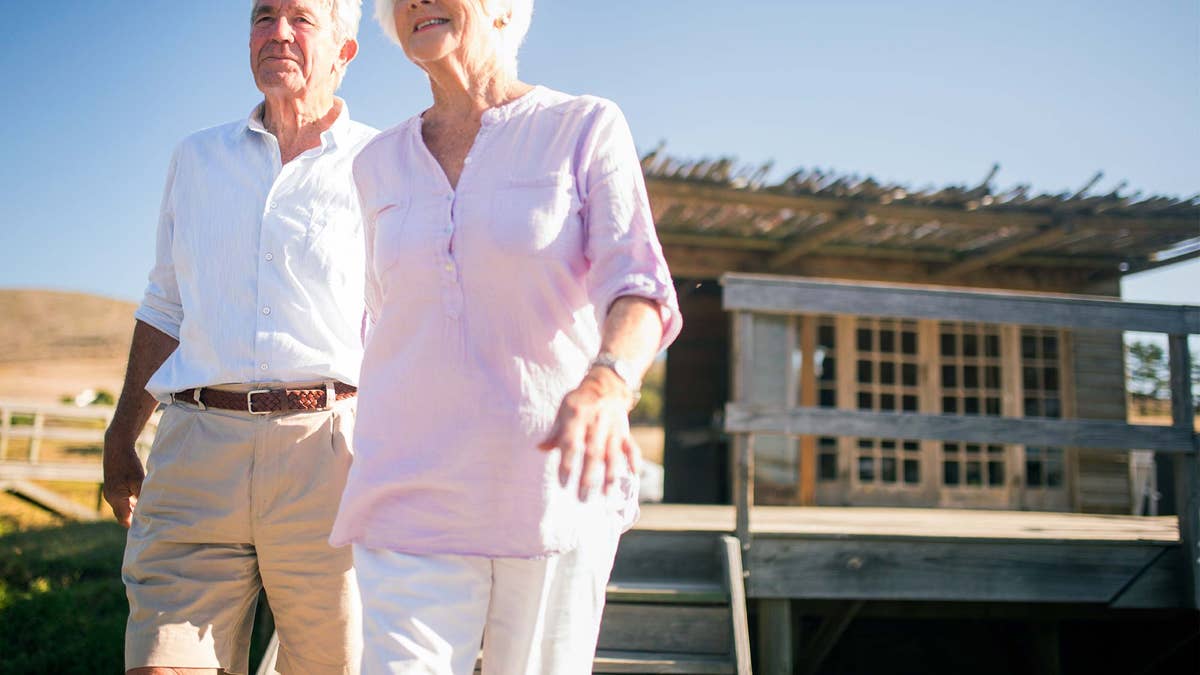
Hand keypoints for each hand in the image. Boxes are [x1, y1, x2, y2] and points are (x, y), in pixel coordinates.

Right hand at [102, 441, 144, 527]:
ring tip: (148, 510)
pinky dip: (130, 502)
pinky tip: (141, 499)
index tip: (148, 527)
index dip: (135, 525)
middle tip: (150, 520)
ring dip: (133, 509)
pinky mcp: (112, 486)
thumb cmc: (129, 463)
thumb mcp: (139, 480)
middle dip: (135, 518)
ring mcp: (110, 492)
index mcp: (116, 499)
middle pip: (123, 515)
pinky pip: (121, 500)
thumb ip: (142, 496)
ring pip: (122, 507)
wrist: (116, 446)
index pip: (125, 520)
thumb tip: (149, 509)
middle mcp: (110, 498)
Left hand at [538, 368, 641, 499]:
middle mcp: (596, 423)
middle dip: (588, 477)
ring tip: (606, 494)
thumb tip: (539, 449)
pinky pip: (631, 446)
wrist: (606, 385)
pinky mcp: (624, 431)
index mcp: (576, 417)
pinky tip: (633, 474)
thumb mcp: (563, 410)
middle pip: (592, 453)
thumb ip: (554, 431)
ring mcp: (612, 428)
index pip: (571, 444)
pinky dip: (633, 459)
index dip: (567, 463)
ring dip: (610, 475)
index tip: (563, 483)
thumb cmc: (579, 401)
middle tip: (581, 498)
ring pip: (612, 454)